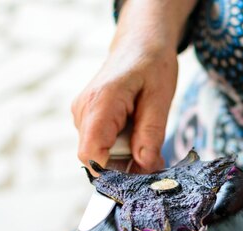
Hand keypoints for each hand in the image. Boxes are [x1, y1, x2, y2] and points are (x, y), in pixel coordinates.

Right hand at [72, 0, 196, 172]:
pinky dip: (122, 148)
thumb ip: (151, 134)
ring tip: (147, 138)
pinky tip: (137, 133)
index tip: (140, 174)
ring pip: (100, 154)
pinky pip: (101, 145)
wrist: (140, 43)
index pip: (91, 154)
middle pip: (97, 159)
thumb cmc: (152, 65)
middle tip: (155, 159)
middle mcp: (84, 111)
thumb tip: (144, 166)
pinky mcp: (87, 119)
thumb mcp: (160, 98)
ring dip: (125, 157)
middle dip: (126, 167)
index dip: (113, 172)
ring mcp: (82, 115)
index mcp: (101, 103)